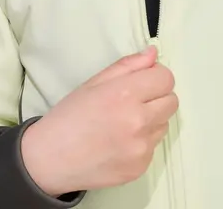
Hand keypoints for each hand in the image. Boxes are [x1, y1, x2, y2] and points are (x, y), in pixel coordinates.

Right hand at [20, 45, 177, 195]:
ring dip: (152, 118)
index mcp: (126, 94)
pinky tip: (120, 141)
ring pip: (164, 123)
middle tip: (134, 99)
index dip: (156, 75)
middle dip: (158, 96)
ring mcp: (141, 148)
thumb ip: (128, 66)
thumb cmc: (70, 115)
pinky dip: (143, 141)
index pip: (166, 78)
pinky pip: (153, 146)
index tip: (143, 79)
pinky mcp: (140, 168)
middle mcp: (138, 121)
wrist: (50, 159)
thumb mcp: (95, 82)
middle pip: (172, 101)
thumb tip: (153, 54)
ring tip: (124, 121)